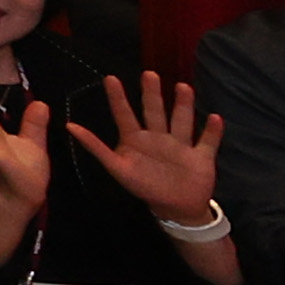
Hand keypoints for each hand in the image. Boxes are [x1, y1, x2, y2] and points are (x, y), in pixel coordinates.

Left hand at [65, 74, 228, 224]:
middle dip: (151, 94)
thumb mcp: (116, 168)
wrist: (176, 209)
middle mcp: (158, 137)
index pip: (124, 114)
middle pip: (154, 111)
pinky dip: (212, 130)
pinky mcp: (201, 155)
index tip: (110, 78)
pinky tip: (214, 117)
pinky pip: (208, 140)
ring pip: (181, 120)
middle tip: (148, 74)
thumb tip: (69, 126)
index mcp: (137, 140)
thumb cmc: (144, 186)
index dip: (117, 97)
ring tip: (182, 87)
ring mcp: (181, 144)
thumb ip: (96, 147)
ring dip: (183, 105)